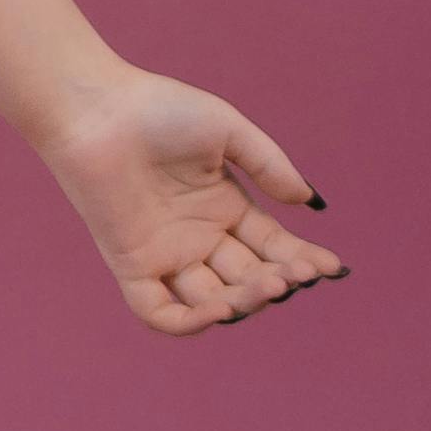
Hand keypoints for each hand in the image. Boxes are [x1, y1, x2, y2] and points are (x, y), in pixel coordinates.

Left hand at [36, 72, 347, 333]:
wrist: (97, 108)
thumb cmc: (158, 108)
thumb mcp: (228, 132)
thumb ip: (270, 166)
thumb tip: (311, 205)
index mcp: (224, 206)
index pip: (273, 247)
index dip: (303, 261)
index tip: (334, 269)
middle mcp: (198, 236)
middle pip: (249, 278)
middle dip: (279, 281)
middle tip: (298, 273)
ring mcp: (165, 253)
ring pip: (213, 300)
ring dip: (245, 302)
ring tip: (268, 283)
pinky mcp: (130, 264)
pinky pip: (159, 312)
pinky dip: (191, 322)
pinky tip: (221, 308)